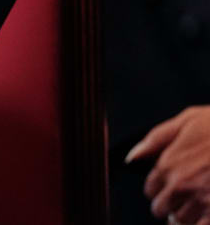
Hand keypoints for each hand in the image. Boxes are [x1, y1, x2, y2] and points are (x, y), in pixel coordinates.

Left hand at [127, 105, 209, 223]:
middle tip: (183, 198)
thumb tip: (133, 156)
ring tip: (198, 204)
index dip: (159, 188)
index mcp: (169, 164)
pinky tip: (204, 215)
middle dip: (170, 204)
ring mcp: (201, 201)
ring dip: (187, 215)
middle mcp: (181, 185)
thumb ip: (156, 139)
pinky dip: (199, 223)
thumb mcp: (187, 121)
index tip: (169, 186)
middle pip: (162, 209)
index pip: (150, 189)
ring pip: (181, 221)